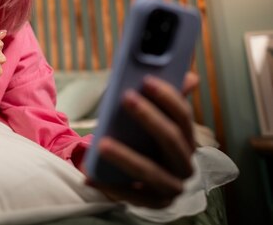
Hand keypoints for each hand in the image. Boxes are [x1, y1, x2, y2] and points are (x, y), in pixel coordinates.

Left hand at [85, 72, 198, 208]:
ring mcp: (170, 187)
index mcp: (187, 140)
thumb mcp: (151, 119)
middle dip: (148, 117)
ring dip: (126, 156)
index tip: (146, 80)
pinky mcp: (153, 204)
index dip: (168, 97)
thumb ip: (162, 99)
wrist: (135, 179)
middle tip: (125, 97)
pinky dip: (110, 185)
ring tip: (102, 143)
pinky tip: (91, 175)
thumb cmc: (142, 142)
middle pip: (171, 139)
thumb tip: (191, 76)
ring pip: (149, 170)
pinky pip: (129, 195)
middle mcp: (185, 165)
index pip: (183, 116)